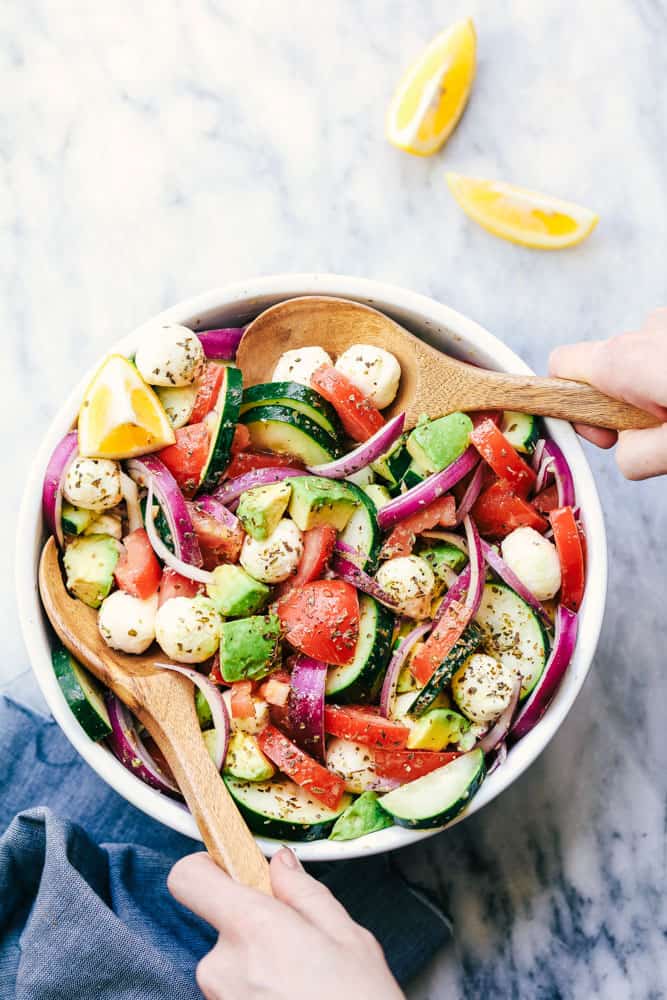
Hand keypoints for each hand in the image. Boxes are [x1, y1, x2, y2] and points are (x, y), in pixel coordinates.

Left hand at [168, 848, 404, 999]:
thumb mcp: (349, 938)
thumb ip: (304, 893)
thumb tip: (280, 865)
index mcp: (252, 928)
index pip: (189, 878)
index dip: (206, 866)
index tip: (231, 868)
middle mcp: (222, 966)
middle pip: (221, 923)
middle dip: (254, 927)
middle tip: (299, 945)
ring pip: (231, 962)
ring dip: (258, 964)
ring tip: (301, 982)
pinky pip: (234, 992)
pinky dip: (258, 992)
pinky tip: (291, 999)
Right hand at [549, 308, 666, 479]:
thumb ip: (634, 456)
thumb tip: (626, 454)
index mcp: (620, 361)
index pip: (558, 368)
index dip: (571, 407)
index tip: (607, 433)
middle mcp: (640, 332)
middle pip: (604, 371)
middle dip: (624, 405)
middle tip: (660, 430)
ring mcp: (665, 323)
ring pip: (641, 361)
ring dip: (655, 387)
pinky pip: (663, 350)